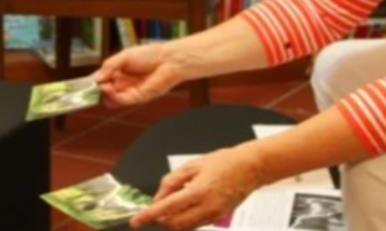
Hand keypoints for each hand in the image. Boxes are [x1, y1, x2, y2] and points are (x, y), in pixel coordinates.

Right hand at [93, 43, 182, 106]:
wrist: (168, 61)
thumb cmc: (150, 54)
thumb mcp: (125, 56)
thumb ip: (110, 66)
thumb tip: (97, 77)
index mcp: (118, 70)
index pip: (102, 78)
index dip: (94, 81)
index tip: (85, 83)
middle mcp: (122, 81)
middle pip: (105, 90)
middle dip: (97, 90)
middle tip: (91, 88)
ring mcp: (129, 90)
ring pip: (112, 97)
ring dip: (104, 94)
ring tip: (102, 87)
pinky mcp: (137, 97)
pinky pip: (122, 100)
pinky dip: (113, 97)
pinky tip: (108, 89)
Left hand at [131, 145, 263, 229]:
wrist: (250, 168)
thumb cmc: (223, 161)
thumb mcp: (191, 165)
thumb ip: (171, 182)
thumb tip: (157, 199)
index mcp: (198, 191)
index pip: (167, 209)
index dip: (148, 216)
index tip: (135, 221)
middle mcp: (207, 207)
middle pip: (174, 224)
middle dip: (161, 219)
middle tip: (155, 208)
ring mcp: (214, 215)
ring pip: (185, 227)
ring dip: (172, 220)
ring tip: (172, 203)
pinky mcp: (219, 218)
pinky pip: (196, 224)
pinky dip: (185, 219)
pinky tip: (186, 204)